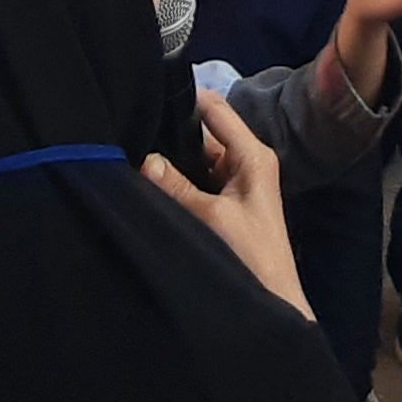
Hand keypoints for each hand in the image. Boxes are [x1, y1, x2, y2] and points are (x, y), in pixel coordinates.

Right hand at [144, 86, 308, 318]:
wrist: (272, 305)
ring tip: (131, 158)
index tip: (146, 96)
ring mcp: (235, 184)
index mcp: (252, 154)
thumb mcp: (211, 218)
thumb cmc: (251, 257)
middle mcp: (245, 162)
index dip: (184, 100)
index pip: (214, 110)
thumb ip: (175, 187)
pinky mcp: (224, 206)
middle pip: (201, 135)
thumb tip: (144, 158)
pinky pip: (195, 184)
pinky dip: (175, 184)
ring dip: (170, 164)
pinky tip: (147, 186)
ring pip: (194, 162)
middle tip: (128, 136)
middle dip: (169, 138)